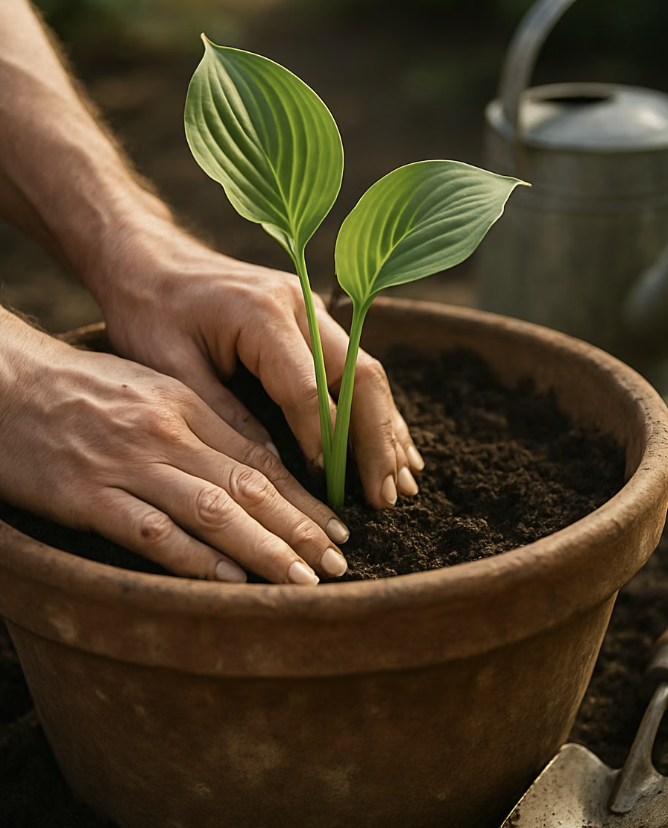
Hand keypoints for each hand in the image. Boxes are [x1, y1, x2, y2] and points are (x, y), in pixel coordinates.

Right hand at [0, 310, 349, 583]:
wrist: (5, 382)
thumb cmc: (82, 388)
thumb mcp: (152, 389)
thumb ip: (204, 425)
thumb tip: (258, 464)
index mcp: (186, 406)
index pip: (260, 458)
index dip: (304, 497)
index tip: (338, 525)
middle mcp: (167, 433)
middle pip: (249, 487)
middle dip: (301, 528)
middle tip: (339, 562)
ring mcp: (129, 465)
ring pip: (213, 511)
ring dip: (264, 548)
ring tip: (302, 580)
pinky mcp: (88, 496)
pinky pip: (153, 533)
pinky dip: (196, 558)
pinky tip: (231, 581)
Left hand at [91, 219, 423, 508]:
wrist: (146, 259)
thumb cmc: (148, 312)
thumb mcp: (171, 369)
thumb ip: (224, 415)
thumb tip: (277, 469)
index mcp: (262, 313)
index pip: (310, 388)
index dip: (324, 441)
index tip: (332, 490)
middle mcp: (300, 306)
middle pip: (360, 377)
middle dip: (377, 442)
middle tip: (387, 497)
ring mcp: (313, 310)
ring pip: (368, 373)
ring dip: (387, 430)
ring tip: (404, 483)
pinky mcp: (314, 321)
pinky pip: (355, 368)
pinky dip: (375, 411)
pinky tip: (394, 445)